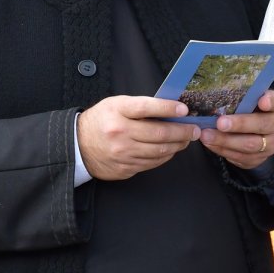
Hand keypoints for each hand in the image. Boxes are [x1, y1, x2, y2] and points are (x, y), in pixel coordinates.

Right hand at [77, 96, 199, 180]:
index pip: (146, 108)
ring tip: (187, 139)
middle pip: (159, 133)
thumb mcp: (116, 104)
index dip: (167, 108)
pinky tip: (171, 150)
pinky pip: (152, 163)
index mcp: (117, 111)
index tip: (184, 109)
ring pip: (159, 151)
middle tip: (195, 129)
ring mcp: (123, 153)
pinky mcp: (125, 168)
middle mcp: (120, 132)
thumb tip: (170, 109)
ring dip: (177, 145)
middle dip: (182, 131)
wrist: (78, 146)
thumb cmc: (101, 121)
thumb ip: (140, 106)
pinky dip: (165, 156)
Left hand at [199, 90, 273, 169]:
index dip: (270, 101)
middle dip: (239, 124)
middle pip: (261, 126)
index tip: (262, 101)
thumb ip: (243, 96)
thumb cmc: (251, 111)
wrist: (260, 134)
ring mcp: (270, 146)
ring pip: (249, 146)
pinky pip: (240, 158)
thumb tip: (217, 92)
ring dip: (225, 141)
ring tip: (206, 135)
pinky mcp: (258, 160)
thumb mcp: (251, 100)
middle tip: (220, 123)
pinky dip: (223, 150)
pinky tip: (210, 144)